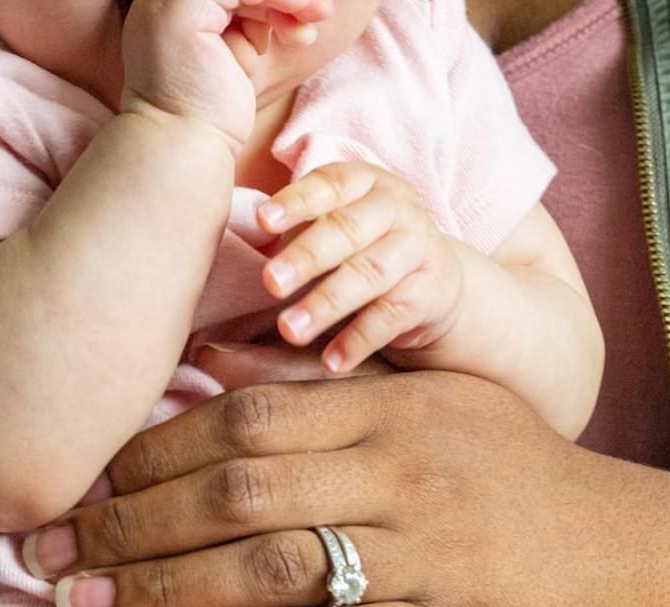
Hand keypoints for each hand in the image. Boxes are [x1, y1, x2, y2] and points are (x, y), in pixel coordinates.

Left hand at [20, 369, 669, 606]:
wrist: (626, 553)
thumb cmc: (513, 469)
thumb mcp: (435, 407)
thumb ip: (334, 396)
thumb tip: (215, 384)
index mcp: (393, 411)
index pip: (250, 417)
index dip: (158, 446)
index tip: (93, 474)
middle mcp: (402, 476)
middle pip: (241, 492)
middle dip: (134, 521)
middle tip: (53, 549)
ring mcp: (423, 560)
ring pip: (270, 567)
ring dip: (164, 586)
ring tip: (85, 602)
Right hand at [120, 0, 329, 145]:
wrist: (185, 147)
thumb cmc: (210, 113)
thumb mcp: (235, 52)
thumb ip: (247, 19)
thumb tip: (293, 3)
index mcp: (172, 7)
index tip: (312, 12)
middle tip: (321, 12)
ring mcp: (166, 2)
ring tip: (312, 23)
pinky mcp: (180, 10)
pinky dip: (275, 2)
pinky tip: (295, 31)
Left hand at [258, 162, 465, 372]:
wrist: (435, 284)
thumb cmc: (363, 250)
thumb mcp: (334, 230)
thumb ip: (295, 231)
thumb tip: (233, 246)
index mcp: (365, 183)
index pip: (330, 184)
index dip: (296, 201)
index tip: (262, 221)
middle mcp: (396, 208)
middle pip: (348, 228)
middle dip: (306, 256)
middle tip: (270, 283)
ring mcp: (420, 247)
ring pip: (371, 273)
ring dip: (326, 303)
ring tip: (290, 331)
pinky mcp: (434, 290)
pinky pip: (394, 314)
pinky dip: (359, 339)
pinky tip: (331, 361)